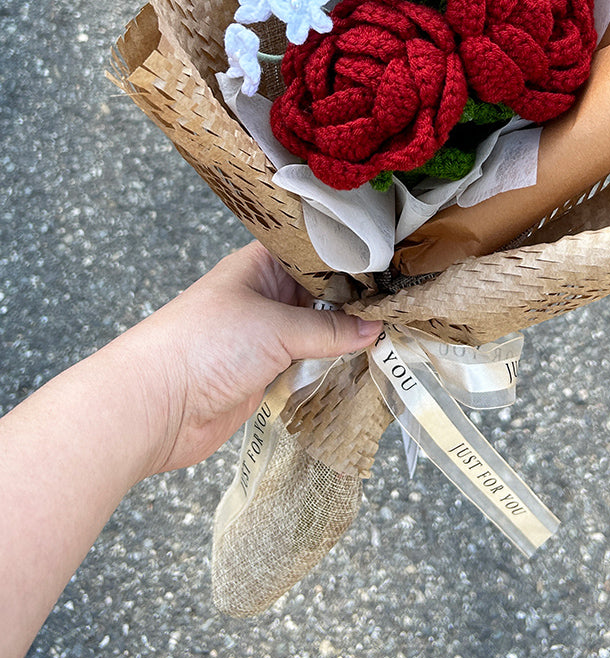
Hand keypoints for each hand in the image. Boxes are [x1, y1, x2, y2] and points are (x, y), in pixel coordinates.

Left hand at [116, 240, 381, 476]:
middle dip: (358, 298)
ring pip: (319, 329)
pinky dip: (334, 364)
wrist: (154, 407)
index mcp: (260, 265)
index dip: (353, 254)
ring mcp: (266, 335)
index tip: (398, 258)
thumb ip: (330, 330)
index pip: (315, 250)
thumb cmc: (205, 345)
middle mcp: (265, 294)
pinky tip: (368, 363)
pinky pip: (309, 362)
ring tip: (399, 331)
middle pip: (322, 291)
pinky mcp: (266, 372)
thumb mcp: (275, 328)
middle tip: (408, 299)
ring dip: (349, 335)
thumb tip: (376, 329)